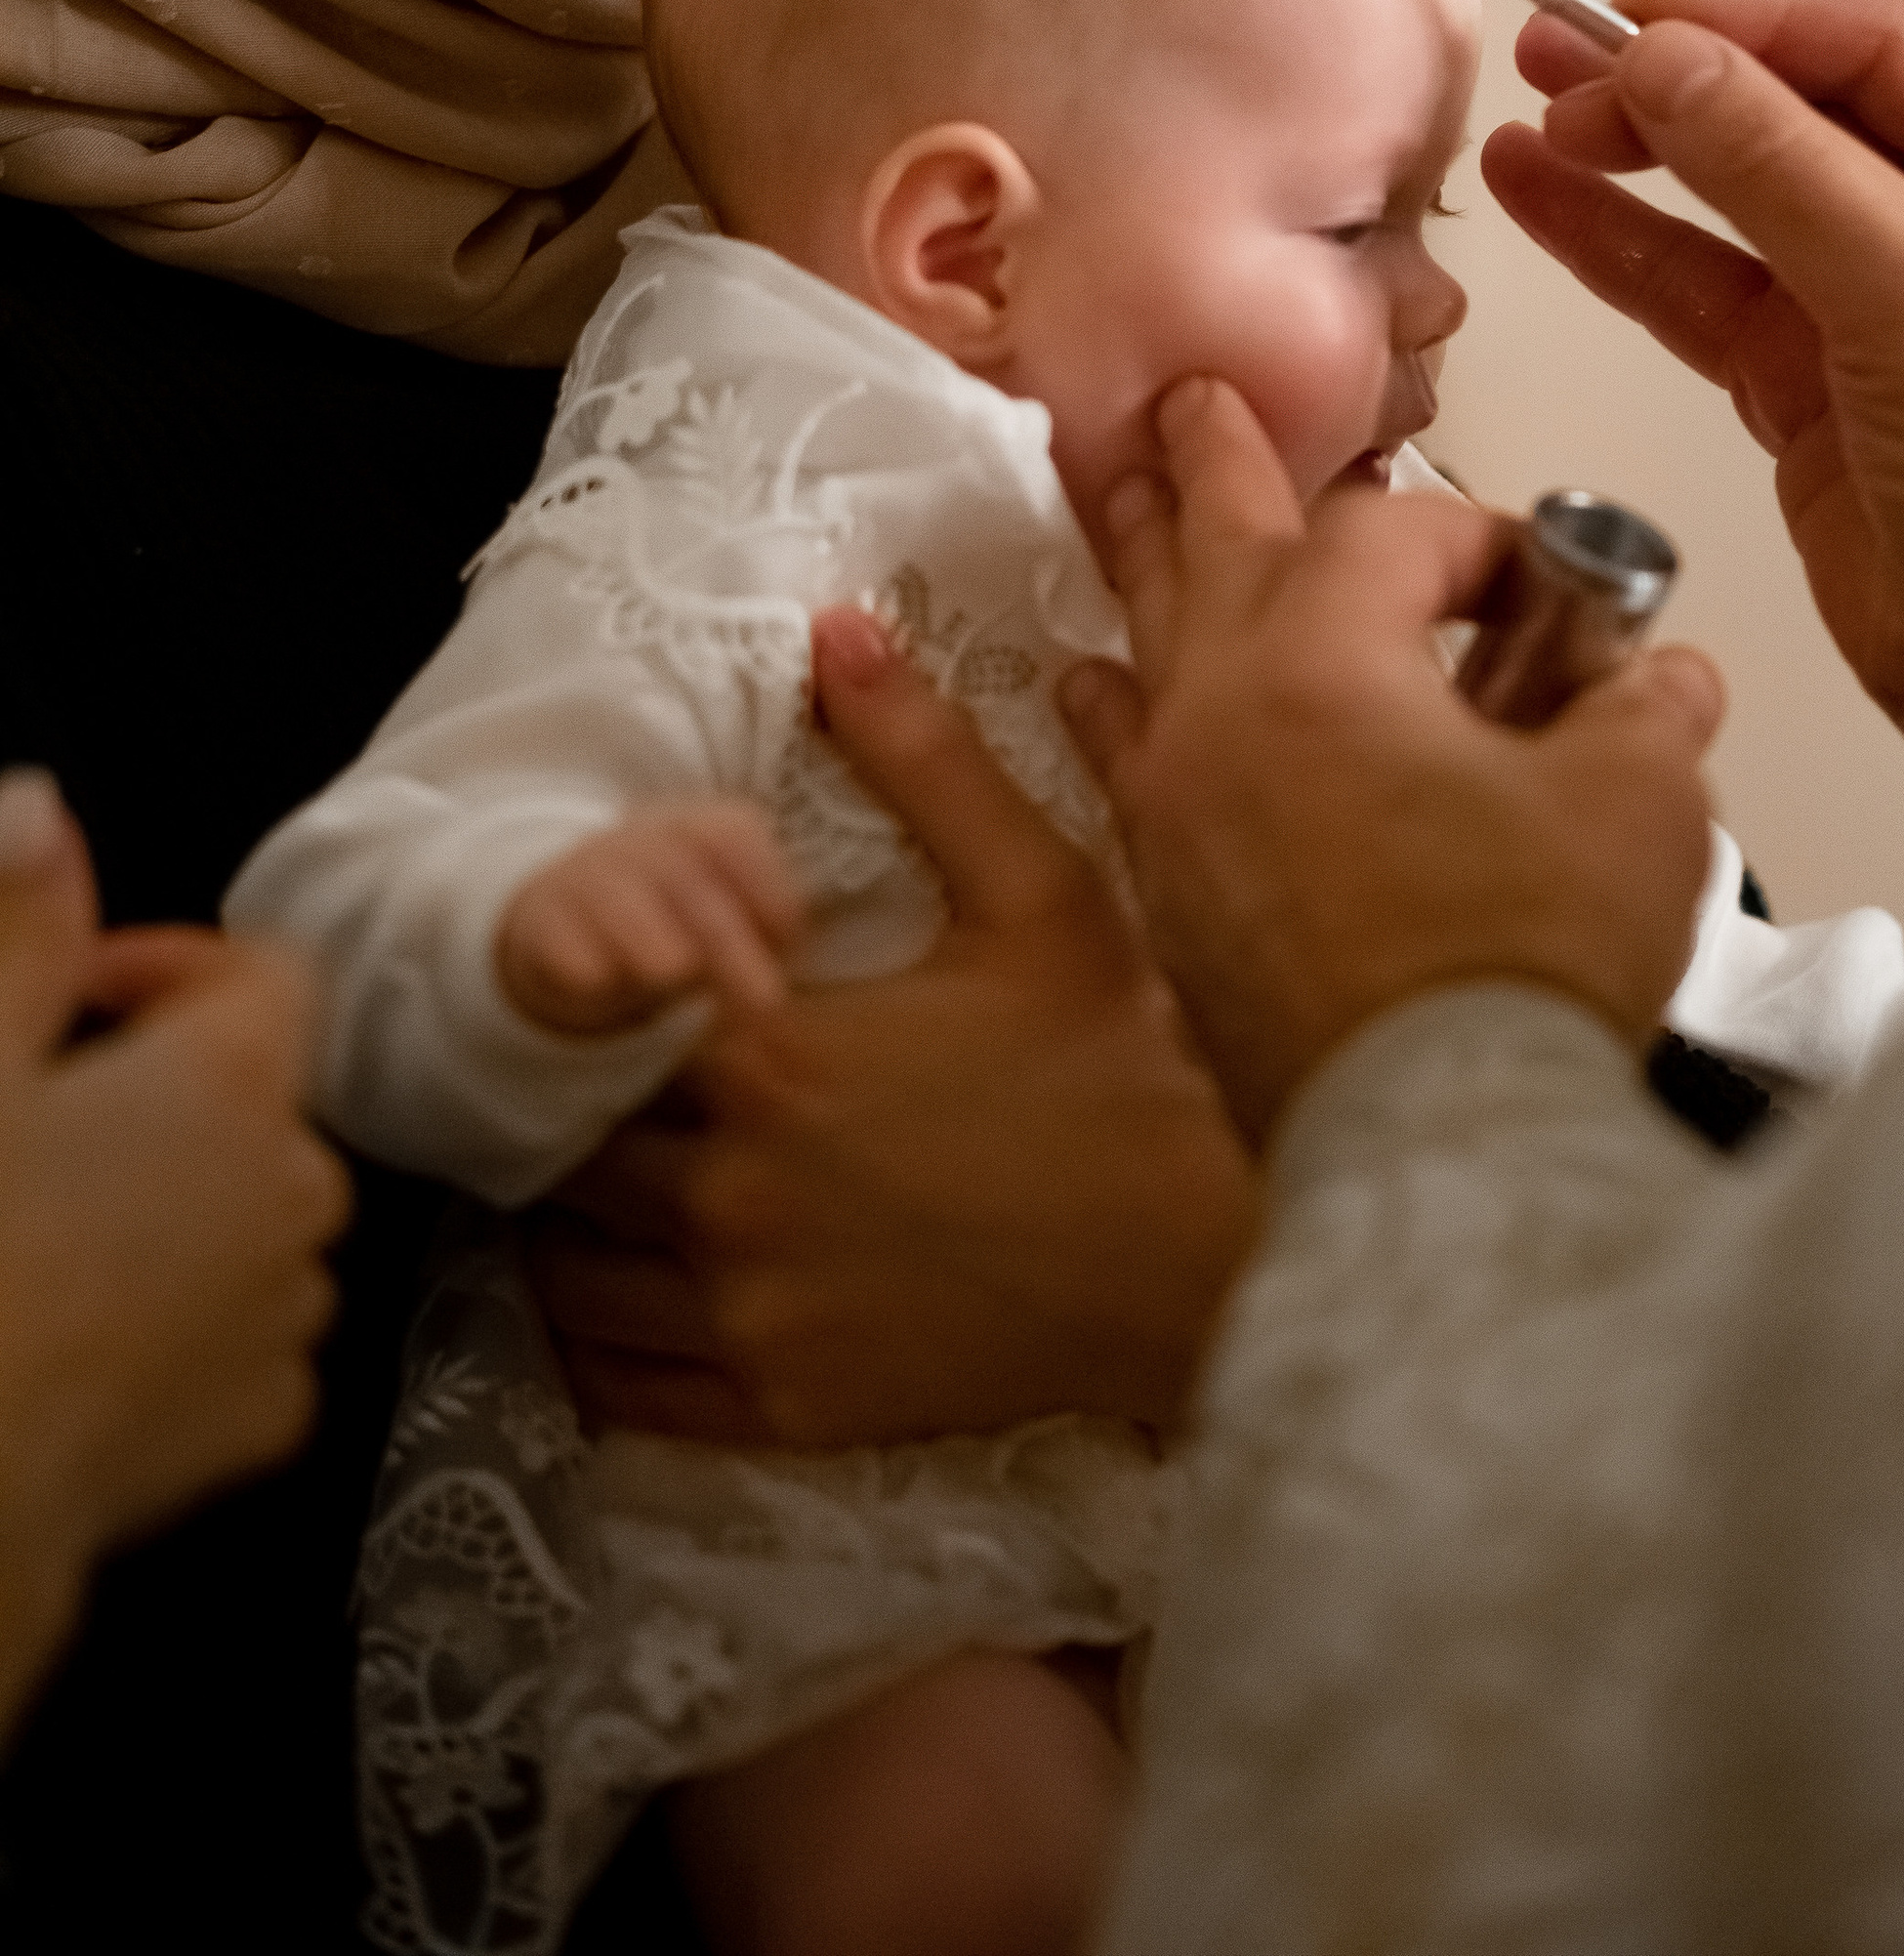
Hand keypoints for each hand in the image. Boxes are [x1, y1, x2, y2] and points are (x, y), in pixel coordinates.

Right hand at [0, 773, 346, 1736]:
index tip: (67, 996)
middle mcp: (290, 1190)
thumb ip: (18, 930)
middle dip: (162, 1093)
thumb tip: (43, 810)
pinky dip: (185, 1326)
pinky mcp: (247, 1435)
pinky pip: (243, 1341)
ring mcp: (280, 1319)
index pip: (264, 972)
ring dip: (176, 1207)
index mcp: (228, 1084)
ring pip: (254, 1220)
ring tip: (43, 1235)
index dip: (163, 968)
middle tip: (31, 1121)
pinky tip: (76, 1343)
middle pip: (257, 1098)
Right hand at [497, 803, 803, 1033]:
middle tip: (764, 1002)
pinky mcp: (541, 920)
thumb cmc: (672, 918)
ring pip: (618, 897)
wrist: (566, 910)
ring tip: (674, 973)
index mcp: (697, 827)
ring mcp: (586, 874)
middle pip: (687, 880)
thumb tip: (798, 994)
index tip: (792, 943)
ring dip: (648, 933)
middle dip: (728, 941)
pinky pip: (557, 934)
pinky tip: (597, 980)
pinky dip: (577, 956)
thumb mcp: (723, 917)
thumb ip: (763, 943)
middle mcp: (641, 841)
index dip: (769, 887)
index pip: (735, 836)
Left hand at [526, 610, 1259, 1449]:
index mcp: (771, 1058)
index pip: (590, 1021)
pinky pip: (624, 1389)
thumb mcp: (1036, 884)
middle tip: (591, 1072)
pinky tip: (621, 1291)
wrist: (1209, 1252)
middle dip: (566, 1104)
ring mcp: (751, 1318)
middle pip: (560, 1149)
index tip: (610, 975)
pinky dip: (594, 1342)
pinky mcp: (786, 1409)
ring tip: (598, 1171)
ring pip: (568, 1276)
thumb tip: (834, 629)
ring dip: (562, 1221)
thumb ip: (920, 757)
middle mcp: (731, 1196)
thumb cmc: (1126, 1058)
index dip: (583, 994)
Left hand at [1060, 381, 1726, 1141]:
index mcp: (1324, 660)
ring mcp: (1178, 807)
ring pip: (1145, 645)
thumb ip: (1644, 715)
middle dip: (1217, 465)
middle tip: (1191, 400)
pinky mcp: (1169, 898)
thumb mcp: (1636, 807)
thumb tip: (1664, 682)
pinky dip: (1117, 711)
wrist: (1434, 1142)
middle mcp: (1222, 713)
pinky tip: (1091, 693)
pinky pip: (1122, 763)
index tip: (1542, 581)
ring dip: (1143, 570)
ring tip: (1114, 509)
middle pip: (1214, 546)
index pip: (1391, 533)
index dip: (1475, 535)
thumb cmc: (1519, 967)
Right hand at [1483, 0, 1903, 775]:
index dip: (1756, 14)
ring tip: (1532, 119)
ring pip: (1734, 191)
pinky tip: (1545, 198)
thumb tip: (1667, 58)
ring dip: (1633, 154)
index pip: (1884, 45)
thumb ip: (1783, 171)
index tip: (1640, 9)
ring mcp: (1878, 300)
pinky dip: (1619, 240)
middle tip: (1562, 59)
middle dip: (1678, 78)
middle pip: (1798, 107)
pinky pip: (1698, 283)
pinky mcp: (1806, 377)